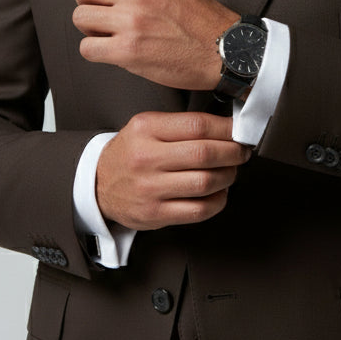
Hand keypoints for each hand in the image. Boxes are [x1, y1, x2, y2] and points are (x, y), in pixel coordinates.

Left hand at [72, 0, 237, 89]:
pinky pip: (88, 47)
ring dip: (91, 28)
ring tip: (110, 33)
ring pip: (80, 18)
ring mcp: (130, 20)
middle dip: (88, 3)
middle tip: (102, 14)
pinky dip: (96, 51)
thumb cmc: (200, 19)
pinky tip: (112, 50)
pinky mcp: (127, 50)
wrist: (223, 49)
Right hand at [95, 111, 251, 228]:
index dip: (227, 128)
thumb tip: (226, 127)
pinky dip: (218, 201)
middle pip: (205, 154)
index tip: (240, 131)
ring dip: (229, 176)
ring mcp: (150, 189)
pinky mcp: (155, 214)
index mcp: (145, 129)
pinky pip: (199, 210)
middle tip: (242, 151)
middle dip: (234, 152)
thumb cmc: (130, 153)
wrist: (98, 185)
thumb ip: (181, 125)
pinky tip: (219, 192)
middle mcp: (146, 158)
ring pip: (206, 182)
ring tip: (231, 170)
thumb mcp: (146, 126)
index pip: (197, 125)